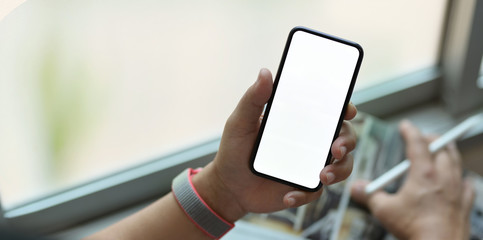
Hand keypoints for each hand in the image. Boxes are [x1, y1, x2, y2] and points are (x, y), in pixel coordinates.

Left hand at [194, 68, 356, 221]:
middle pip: (343, 137)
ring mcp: (309, 165)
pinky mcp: (304, 187)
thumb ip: (253, 99)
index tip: (348, 110)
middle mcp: (309, 141)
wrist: (227, 187)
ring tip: (322, 177)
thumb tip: (265, 72)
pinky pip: (316, 191)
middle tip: (336, 149)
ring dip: (338, 171)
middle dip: (347, 142)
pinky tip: (287, 195)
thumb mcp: (240, 122)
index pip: (328, 111)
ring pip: (340, 166)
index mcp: (298, 121)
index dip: (344, 108)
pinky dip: (305, 194)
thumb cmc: (234, 150)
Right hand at [351, 120, 474, 239]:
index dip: (410, 131)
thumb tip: (357, 187)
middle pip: (441, 148)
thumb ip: (370, 195)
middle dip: (431, 139)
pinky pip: (467, 184)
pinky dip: (461, 177)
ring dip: (448, 152)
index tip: (405, 126)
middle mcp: (443, 178)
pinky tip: (459, 179)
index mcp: (424, 174)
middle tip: (423, 137)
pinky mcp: (464, 203)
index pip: (418, 143)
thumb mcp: (384, 210)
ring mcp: (457, 189)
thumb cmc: (416, 229)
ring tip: (442, 149)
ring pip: (456, 162)